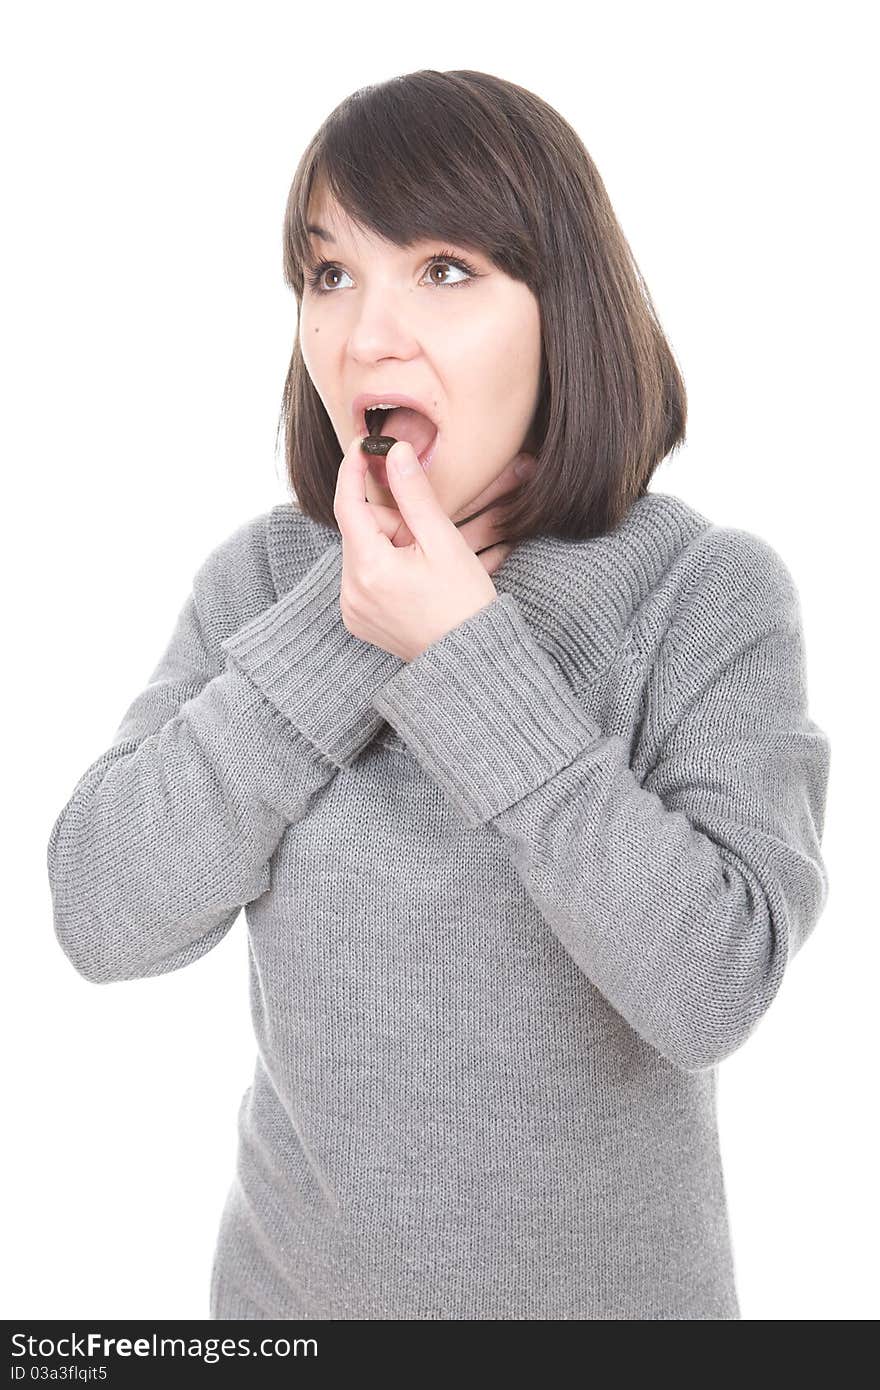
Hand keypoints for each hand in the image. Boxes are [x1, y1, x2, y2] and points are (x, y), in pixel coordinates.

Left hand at [334, 435, 529, 661]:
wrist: (469, 658)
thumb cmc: (464, 602)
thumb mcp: (442, 541)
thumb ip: (414, 494)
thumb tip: (395, 453)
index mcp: (369, 569)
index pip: (348, 505)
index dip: (353, 472)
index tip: (363, 447)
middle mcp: (350, 591)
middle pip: (360, 531)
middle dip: (392, 525)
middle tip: (426, 544)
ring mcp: (352, 609)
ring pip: (363, 552)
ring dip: (391, 548)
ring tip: (424, 570)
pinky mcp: (358, 620)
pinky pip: (364, 576)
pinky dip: (385, 569)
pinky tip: (413, 584)